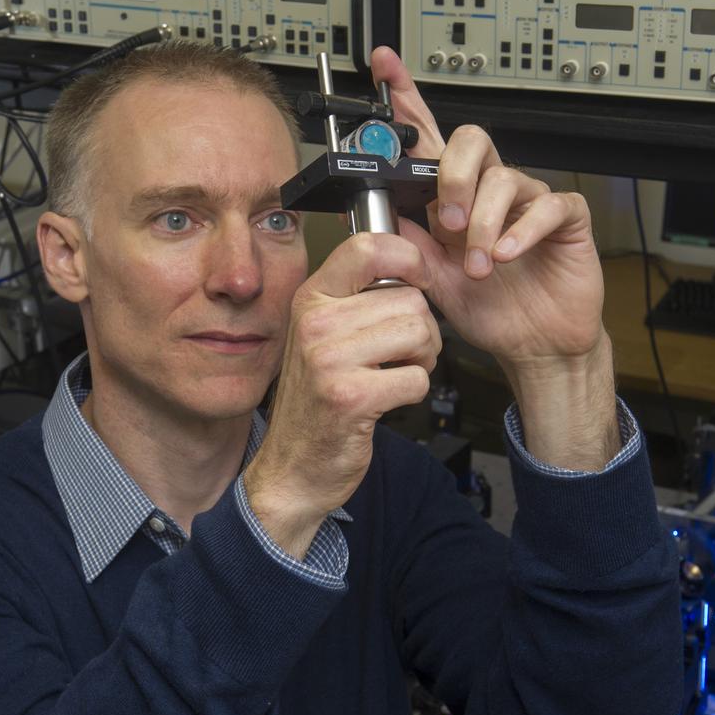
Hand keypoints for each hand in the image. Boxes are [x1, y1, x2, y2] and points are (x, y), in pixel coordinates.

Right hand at [244, 234, 440, 556]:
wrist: (292, 468)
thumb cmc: (318, 401)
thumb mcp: (323, 337)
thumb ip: (356, 298)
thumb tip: (411, 258)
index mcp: (311, 299)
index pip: (367, 246)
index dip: (409, 257)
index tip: (420, 277)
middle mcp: (316, 323)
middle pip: (410, 299)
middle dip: (422, 330)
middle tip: (400, 355)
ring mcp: (329, 360)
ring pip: (419, 334)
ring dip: (422, 360)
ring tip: (394, 375)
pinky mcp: (351, 396)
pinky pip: (417, 378)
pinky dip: (413, 392)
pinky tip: (387, 400)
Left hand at [370, 47, 605, 375]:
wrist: (533, 346)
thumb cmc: (489, 309)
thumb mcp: (434, 278)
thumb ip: (408, 244)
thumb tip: (378, 212)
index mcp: (455, 197)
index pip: (429, 139)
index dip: (408, 99)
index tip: (385, 65)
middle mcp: (490, 190)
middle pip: (471, 141)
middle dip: (453, 176)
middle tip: (447, 222)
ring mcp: (529, 200)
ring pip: (504, 177)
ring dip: (484, 223)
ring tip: (479, 265)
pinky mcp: (565, 217)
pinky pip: (545, 205)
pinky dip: (521, 231)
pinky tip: (507, 255)